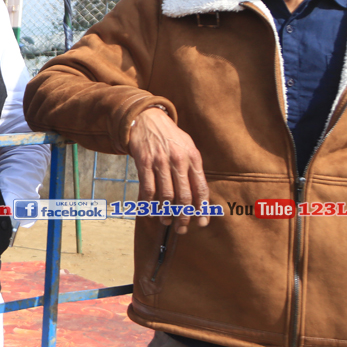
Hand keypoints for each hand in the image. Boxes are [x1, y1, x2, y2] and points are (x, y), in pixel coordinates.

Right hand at [128, 107, 210, 234]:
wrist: (147, 119)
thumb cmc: (170, 136)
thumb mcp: (188, 146)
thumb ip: (194, 168)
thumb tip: (201, 195)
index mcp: (193, 158)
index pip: (201, 188)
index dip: (202, 208)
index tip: (202, 222)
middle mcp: (178, 161)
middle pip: (184, 196)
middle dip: (184, 216)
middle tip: (182, 228)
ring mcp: (160, 162)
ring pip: (166, 196)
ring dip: (166, 213)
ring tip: (166, 221)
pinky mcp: (144, 163)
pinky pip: (147, 189)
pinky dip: (148, 204)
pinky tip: (149, 211)